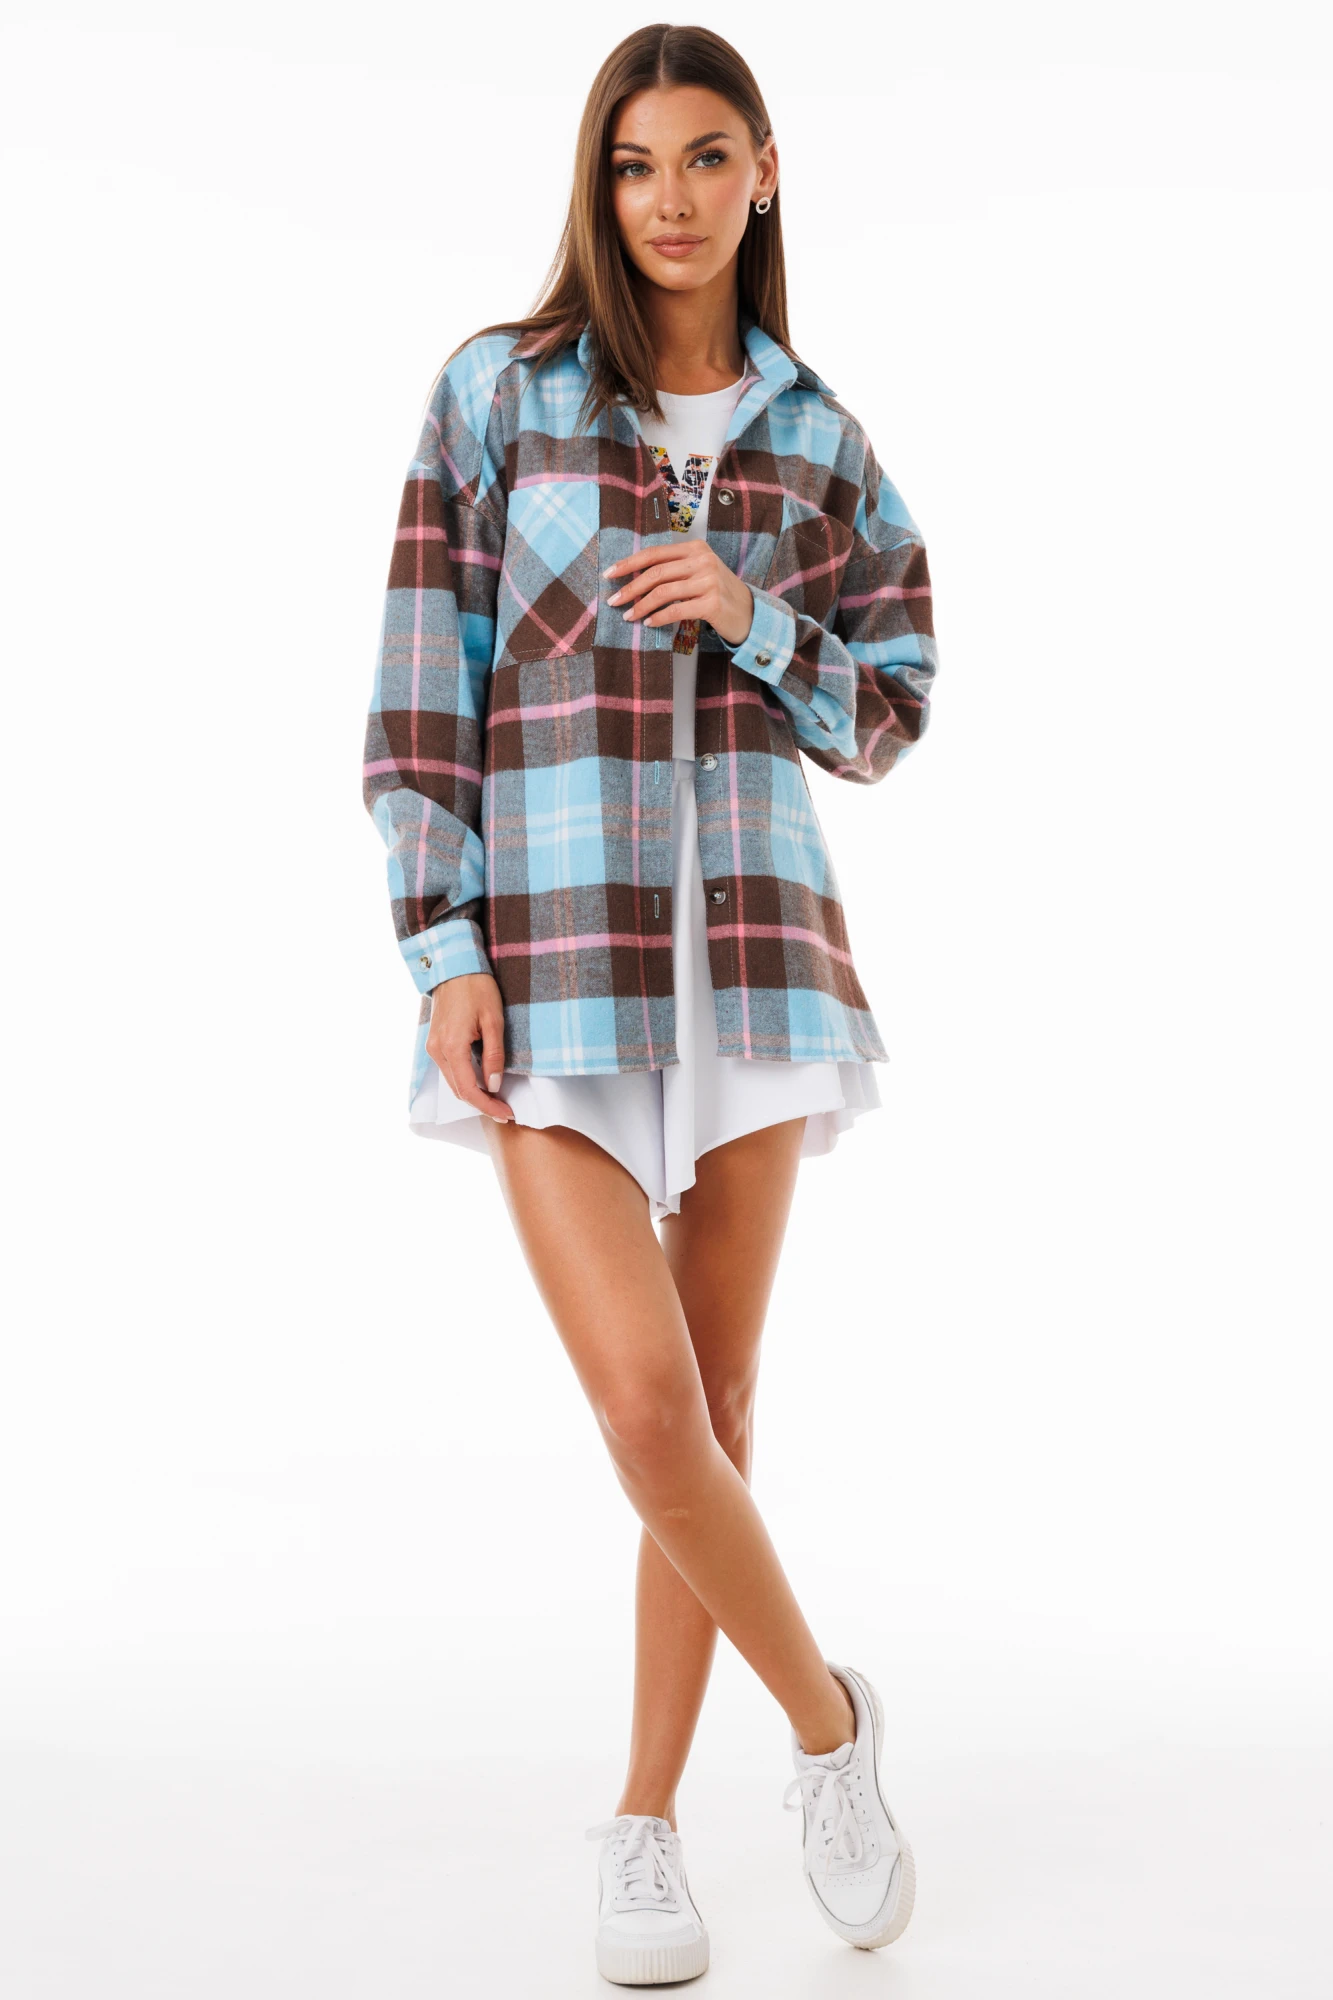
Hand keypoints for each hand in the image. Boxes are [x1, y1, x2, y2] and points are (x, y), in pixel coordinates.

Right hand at [426, 972, 515, 1121]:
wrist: (454, 966)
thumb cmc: (476, 988)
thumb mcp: (494, 1021)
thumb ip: (494, 1056)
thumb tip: (494, 1085)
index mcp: (452, 1047)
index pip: (469, 1090)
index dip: (488, 1106)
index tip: (506, 1114)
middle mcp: (437, 1051)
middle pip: (458, 1091)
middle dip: (482, 1104)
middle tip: (505, 1110)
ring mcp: (433, 1047)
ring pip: (453, 1083)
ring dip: (473, 1094)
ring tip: (496, 1099)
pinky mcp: (434, 1043)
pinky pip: (449, 1070)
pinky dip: (465, 1080)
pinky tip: (482, 1081)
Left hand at [603, 541, 753, 647]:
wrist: (748, 612)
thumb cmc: (717, 593)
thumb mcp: (698, 572)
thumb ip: (673, 569)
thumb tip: (634, 579)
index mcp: (695, 548)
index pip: (654, 553)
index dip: (629, 564)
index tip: (609, 574)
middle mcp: (703, 561)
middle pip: (656, 573)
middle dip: (630, 588)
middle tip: (614, 601)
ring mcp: (709, 582)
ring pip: (663, 592)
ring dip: (641, 606)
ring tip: (628, 616)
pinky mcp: (712, 604)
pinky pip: (676, 611)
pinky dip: (658, 618)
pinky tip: (649, 623)